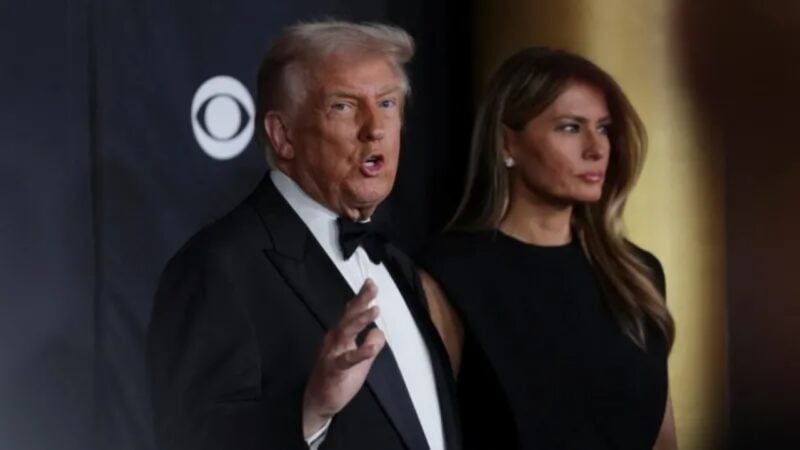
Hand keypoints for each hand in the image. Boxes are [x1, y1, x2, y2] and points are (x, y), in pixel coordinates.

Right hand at [302, 279, 385, 437]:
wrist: (318, 401)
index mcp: (340, 335)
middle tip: (372, 287)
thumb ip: (370, 342)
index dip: (361, 298)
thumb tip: (379, 330)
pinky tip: (372, 348)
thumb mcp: (360, 359)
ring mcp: (333, 353)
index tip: (370, 283)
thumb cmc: (338, 377)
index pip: (351, 313)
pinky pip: (347, 360)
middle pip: (348, 316)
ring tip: (375, 310)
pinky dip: (360, 353)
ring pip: (346, 333)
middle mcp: (335, 339)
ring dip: (360, 320)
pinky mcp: (334, 369)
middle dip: (361, 301)